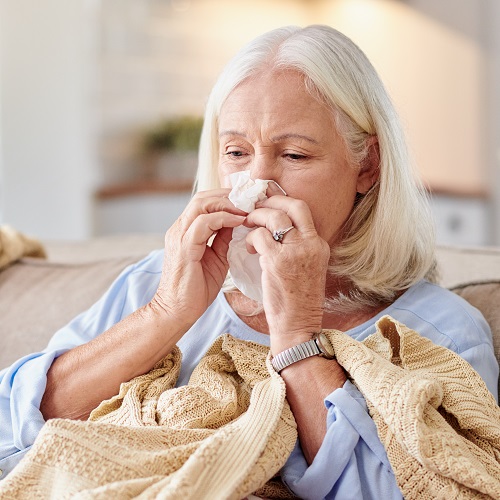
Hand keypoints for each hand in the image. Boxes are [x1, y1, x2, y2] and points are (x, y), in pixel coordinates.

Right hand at [151, 188, 245, 326]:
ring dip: (228, 203)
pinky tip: (240, 221)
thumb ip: (223, 238)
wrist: (178, 312)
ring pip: (201, 204)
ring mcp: (179, 236)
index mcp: (185, 230)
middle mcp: (179, 229)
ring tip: (248, 208)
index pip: (204, 202)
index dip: (226, 198)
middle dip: (228, 195)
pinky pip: (204, 223)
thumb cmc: (196, 289)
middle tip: (251, 199)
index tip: (249, 201)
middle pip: (203, 197)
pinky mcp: (184, 247)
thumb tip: (237, 222)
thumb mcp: (216, 258)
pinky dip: (224, 218)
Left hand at [244, 195, 330, 352]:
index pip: (302, 210)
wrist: (297, 325)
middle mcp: (311, 244)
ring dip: (257, 217)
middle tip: (254, 204)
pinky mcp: (278, 262)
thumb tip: (275, 228)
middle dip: (270, 200)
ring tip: (247, 224)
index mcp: (319, 244)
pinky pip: (260, 236)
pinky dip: (250, 237)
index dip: (282, 199)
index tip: (267, 199)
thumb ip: (296, 246)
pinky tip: (247, 247)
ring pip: (274, 217)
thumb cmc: (297, 299)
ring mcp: (296, 252)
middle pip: (292, 205)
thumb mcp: (305, 267)